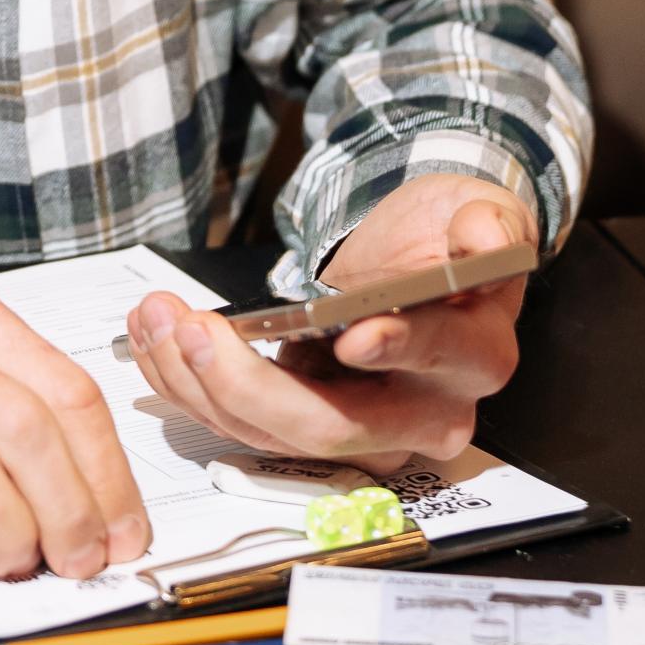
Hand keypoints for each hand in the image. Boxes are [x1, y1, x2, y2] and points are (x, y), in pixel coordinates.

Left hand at [124, 176, 536, 469]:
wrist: (418, 262)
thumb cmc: (446, 239)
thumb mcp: (477, 211)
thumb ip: (488, 225)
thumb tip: (485, 239)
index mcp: (474, 355)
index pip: (435, 361)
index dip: (395, 351)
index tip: (349, 334)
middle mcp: (424, 413)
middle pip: (332, 426)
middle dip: (249, 383)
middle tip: (192, 328)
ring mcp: (365, 431)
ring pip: (274, 433)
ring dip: (200, 382)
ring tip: (156, 318)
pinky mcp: (311, 425)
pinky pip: (245, 424)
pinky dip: (191, 386)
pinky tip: (157, 341)